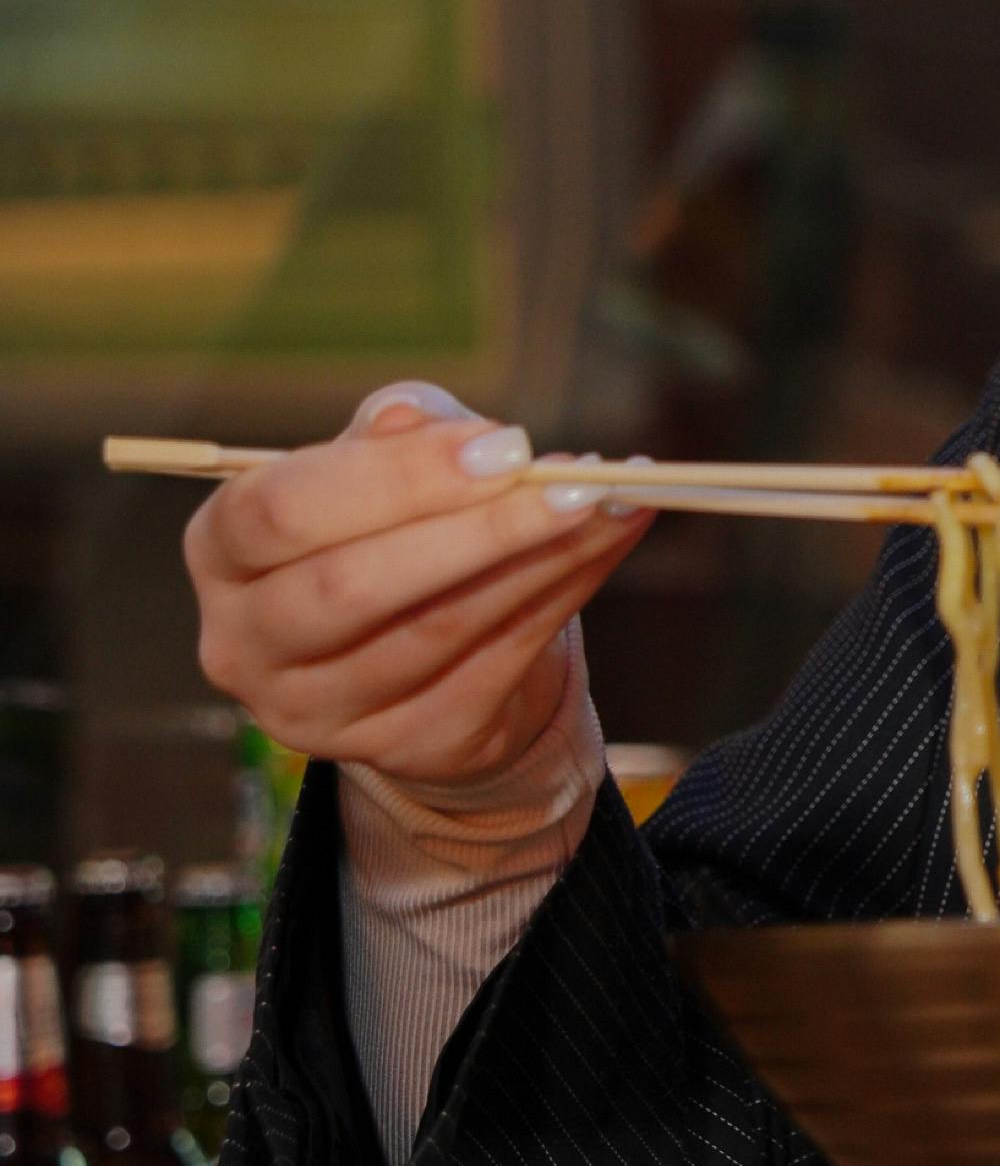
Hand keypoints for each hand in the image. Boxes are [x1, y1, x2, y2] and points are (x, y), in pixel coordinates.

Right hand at [186, 382, 654, 787]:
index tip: (504, 445)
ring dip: (540, 560)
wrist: (429, 652)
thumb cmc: (394, 529)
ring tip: (613, 501)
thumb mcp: (383, 464)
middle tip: (574, 480)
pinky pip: (495, 667)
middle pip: (350, 587)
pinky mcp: (401, 749)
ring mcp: (315, 711)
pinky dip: (565, 596)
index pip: (281, 511)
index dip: (394, 477)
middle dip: (476, 529)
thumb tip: (412, 417)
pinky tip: (611, 541)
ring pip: (436, 631)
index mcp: (221, 550)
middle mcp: (244, 643)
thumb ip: (398, 429)